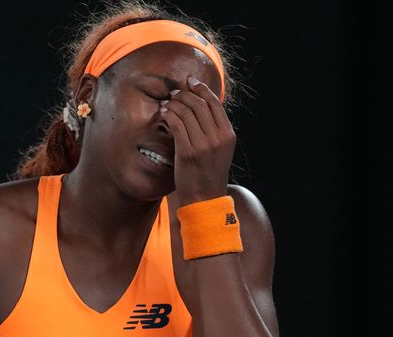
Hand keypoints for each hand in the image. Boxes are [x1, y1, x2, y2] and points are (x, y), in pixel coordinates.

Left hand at [160, 76, 235, 206]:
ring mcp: (203, 145)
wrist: (205, 198)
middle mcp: (218, 138)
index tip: (191, 82)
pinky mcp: (188, 152)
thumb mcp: (220, 150)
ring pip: (186, 112)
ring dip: (175, 103)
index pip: (214, 103)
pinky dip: (169, 114)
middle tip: (175, 92)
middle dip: (185, 94)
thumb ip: (215, 129)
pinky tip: (164, 112)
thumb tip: (202, 105)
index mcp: (228, 135)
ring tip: (168, 102)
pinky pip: (176, 124)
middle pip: (199, 104)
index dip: (201, 89)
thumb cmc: (209, 173)